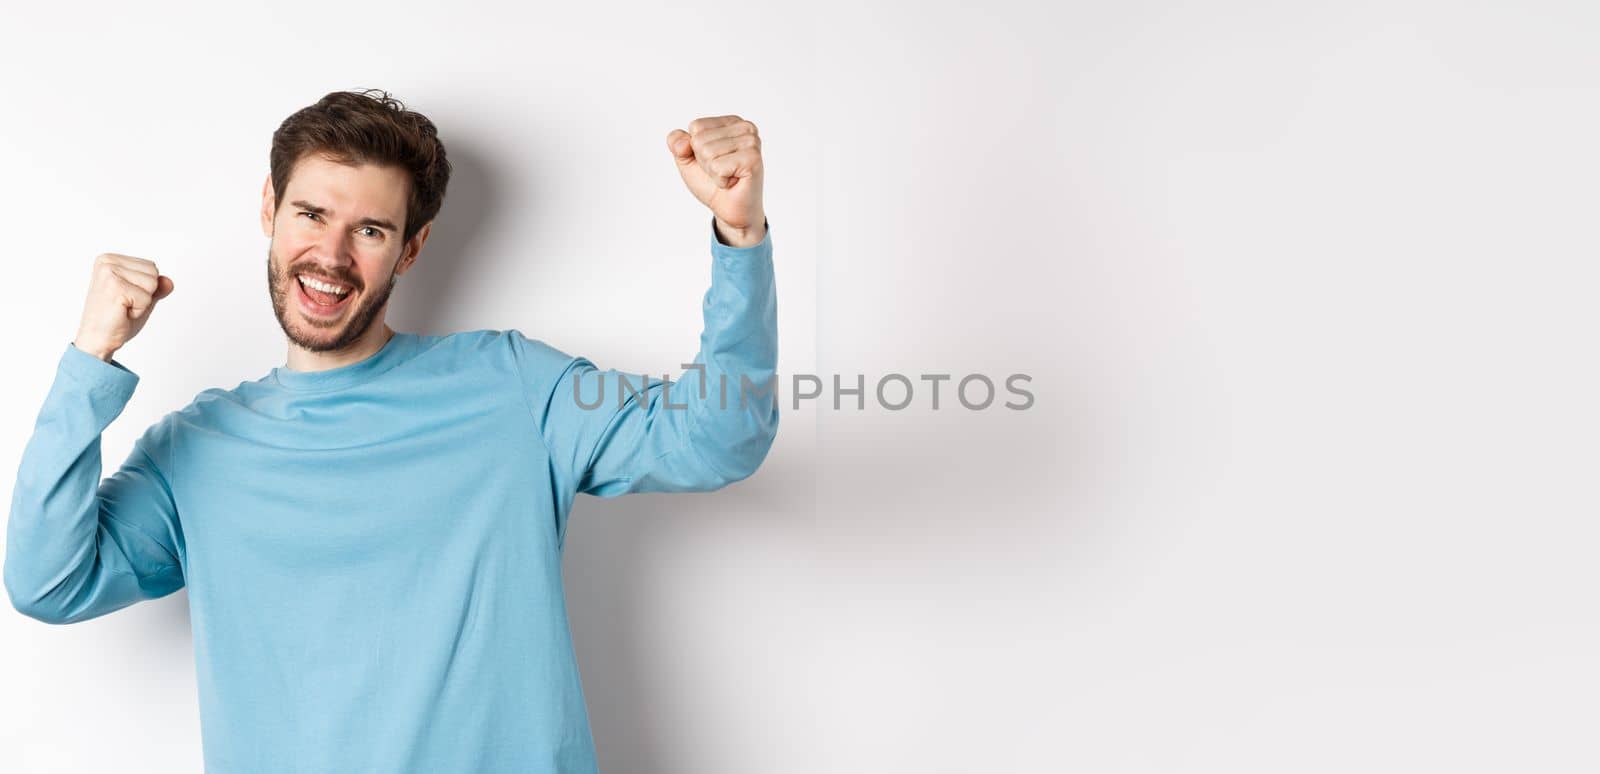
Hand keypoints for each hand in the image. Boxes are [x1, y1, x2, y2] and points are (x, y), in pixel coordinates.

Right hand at [73, 253, 174, 360]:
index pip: (151, 267)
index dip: (145, 289)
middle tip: (124, 304)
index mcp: (110, 259)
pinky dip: (139, 310)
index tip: (125, 297)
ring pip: (153, 283)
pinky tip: (121, 312)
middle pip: (153, 272)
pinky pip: (147, 297)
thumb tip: (169, 281)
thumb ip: (157, 287)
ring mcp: (109, 272)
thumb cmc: (116, 319)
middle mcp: (107, 261)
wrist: (97, 339)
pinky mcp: (114, 286)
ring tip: (122, 308)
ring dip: (142, 302)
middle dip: (146, 294)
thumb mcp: (142, 298)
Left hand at [666, 115, 765, 245]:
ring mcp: (752, 142)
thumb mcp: (687, 159)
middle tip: (721, 172)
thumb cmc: (712, 183)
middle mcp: (745, 127)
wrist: (729, 210)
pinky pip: (718, 167)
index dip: (696, 150)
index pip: (696, 126)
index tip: (713, 160)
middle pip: (700, 139)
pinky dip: (720, 180)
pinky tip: (733, 182)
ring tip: (727, 176)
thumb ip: (677, 143)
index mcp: (731, 122)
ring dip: (712, 172)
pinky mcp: (753, 159)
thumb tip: (682, 142)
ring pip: (708, 152)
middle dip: (704, 162)